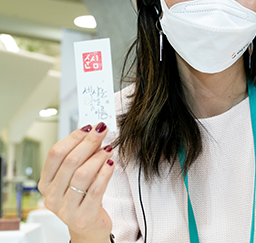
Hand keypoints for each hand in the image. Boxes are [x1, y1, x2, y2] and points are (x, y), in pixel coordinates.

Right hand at [38, 123, 113, 242]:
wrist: (89, 226)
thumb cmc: (83, 196)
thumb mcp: (79, 173)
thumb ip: (85, 154)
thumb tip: (95, 132)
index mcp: (46, 182)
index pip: (55, 154)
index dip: (73, 137)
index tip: (88, 126)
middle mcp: (51, 196)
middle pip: (70, 162)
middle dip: (88, 142)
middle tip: (101, 130)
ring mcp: (65, 209)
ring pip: (82, 175)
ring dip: (98, 157)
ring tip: (109, 148)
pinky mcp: (82, 217)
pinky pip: (95, 190)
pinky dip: (105, 173)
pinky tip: (112, 163)